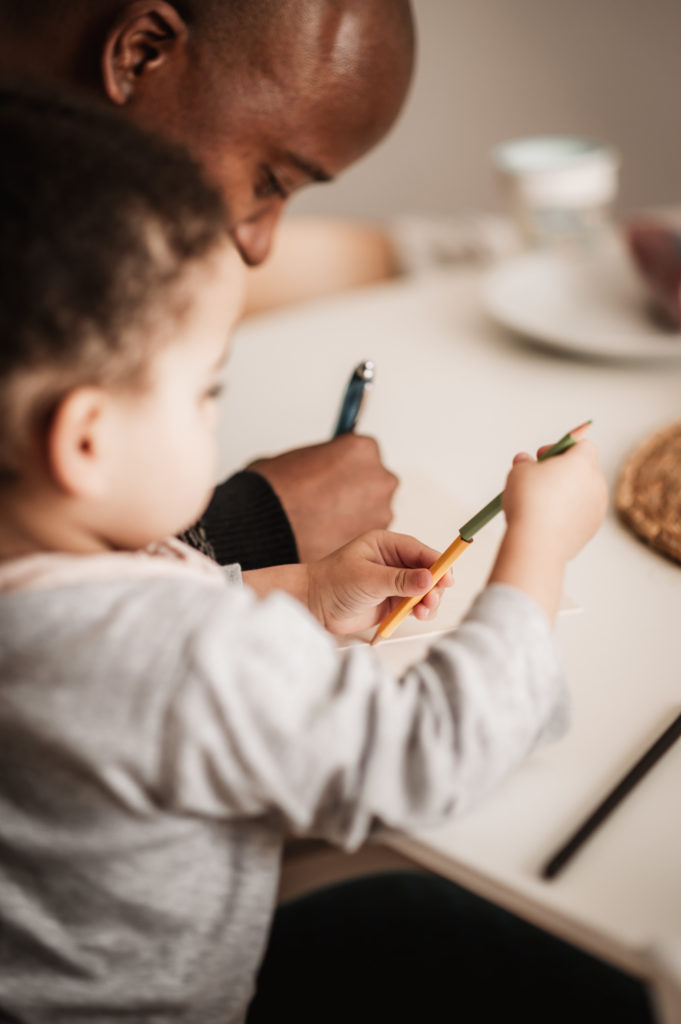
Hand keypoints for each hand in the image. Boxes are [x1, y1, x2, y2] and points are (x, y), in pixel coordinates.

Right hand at [248, 435, 398, 562]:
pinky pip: (363, 530)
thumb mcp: (298, 456)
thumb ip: (324, 458)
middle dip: (356, 488)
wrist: (265, 526)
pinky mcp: (370, 536)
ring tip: (324, 518)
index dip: (347, 465)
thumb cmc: (276, 491)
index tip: (337, 473)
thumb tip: (325, 465)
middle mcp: (378, 477)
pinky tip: (326, 531)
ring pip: (372, 508)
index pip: (364, 452)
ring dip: (355, 512)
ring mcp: (379, 509)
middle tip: (330, 497)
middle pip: (374, 480)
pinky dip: (350, 531)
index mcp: (362, 449)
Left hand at [306, 529, 452, 635]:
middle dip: (434, 586)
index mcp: (386, 545)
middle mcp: (393, 562)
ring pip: (423, 590)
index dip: (438, 563)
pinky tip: (417, 615)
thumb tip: (429, 579)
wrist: (313, 606)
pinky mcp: (391, 602)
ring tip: (423, 611)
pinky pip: (414, 605)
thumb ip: (400, 580)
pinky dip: (419, 611)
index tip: (447, 577)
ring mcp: (393, 583)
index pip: (420, 551)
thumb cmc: (332, 583)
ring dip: (428, 600)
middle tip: (431, 599)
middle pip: (427, 571)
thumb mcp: (368, 578)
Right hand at [490, 438, 607, 620]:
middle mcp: (597, 483)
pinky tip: (546, 522)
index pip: (582, 445)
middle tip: (538, 479)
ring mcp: (597, 508)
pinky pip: (580, 514)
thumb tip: (524, 462)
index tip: (541, 457)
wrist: (537, 542)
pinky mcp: (592, 529)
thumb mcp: (519, 472)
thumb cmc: (528, 501)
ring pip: (583, 493)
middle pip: (583, 469)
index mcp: (583, 463)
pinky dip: (567, 514)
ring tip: (540, 504)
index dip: (561, 448)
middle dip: (562, 472)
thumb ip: (524, 463)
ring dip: (565, 494)